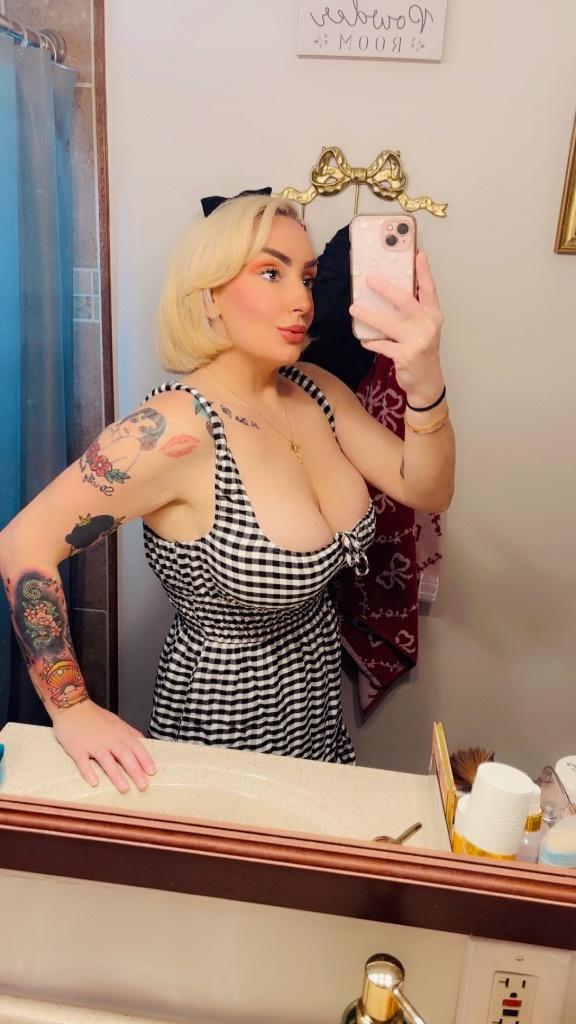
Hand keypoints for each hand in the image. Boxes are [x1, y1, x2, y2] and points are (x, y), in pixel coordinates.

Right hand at [52, 699, 156, 792]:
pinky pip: (83, 762)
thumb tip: (143, 741)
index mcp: (119, 732)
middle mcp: (108, 739)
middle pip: (124, 755)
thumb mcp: (116, 720)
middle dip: (135, 770)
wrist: (71, 706)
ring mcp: (92, 744)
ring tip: (124, 788)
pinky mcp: (77, 748)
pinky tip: (94, 783)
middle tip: (143, 785)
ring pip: (106, 760)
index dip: (145, 759)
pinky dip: (88, 772)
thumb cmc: (94, 715)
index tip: (152, 772)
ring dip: (116, 774)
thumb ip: (130, 732)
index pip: (136, 747)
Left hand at [349, 252, 444, 405]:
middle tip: (370, 280)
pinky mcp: (406, 355)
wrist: (427, 382)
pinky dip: (371, 341)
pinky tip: (363, 339)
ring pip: (388, 323)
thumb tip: (389, 292)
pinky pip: (382, 345)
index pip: (429, 289)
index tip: (418, 254)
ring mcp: (417, 341)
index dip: (424, 271)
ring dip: (368, 315)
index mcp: (433, 315)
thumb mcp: (423, 328)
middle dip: (386, 288)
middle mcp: (427, 325)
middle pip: (405, 301)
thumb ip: (413, 312)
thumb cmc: (422, 351)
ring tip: (354, 309)